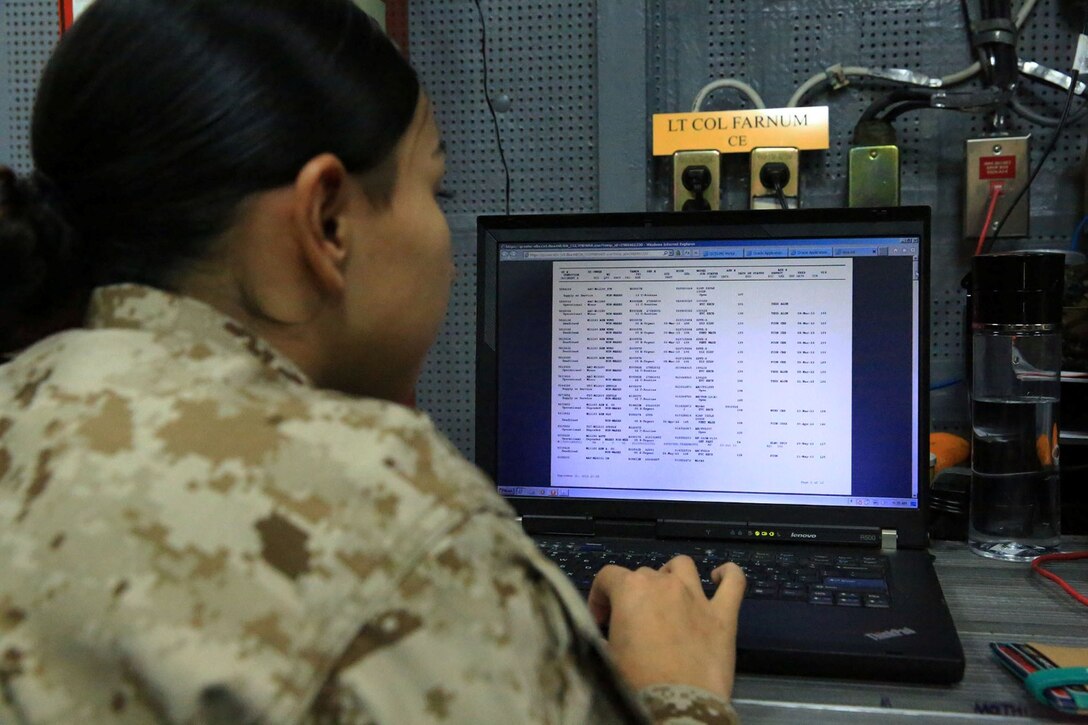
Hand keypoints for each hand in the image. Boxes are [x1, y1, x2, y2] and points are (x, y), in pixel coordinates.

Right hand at [587, 557, 745, 698]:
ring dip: (672, 573)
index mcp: (631, 590)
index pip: (607, 577)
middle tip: (632, 623)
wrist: (677, 705)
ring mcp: (696, 597)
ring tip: (668, 593)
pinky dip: (728, 573)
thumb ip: (606, 635)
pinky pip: (734, 582)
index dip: (599, 597)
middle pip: (644, 574)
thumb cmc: (637, 681)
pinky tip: (720, 576)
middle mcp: (664, 584)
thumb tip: (608, 635)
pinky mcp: (723, 615)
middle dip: (633, 594)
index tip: (601, 621)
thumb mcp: (607, 655)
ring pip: (682, 566)